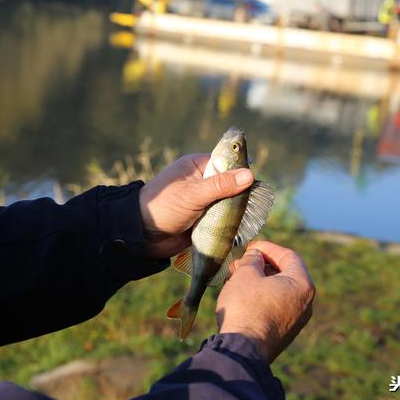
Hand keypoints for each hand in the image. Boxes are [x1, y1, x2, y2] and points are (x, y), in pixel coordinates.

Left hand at [139, 154, 253, 259]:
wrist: (142, 236)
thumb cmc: (163, 206)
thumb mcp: (193, 194)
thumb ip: (220, 185)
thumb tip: (250, 175)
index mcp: (196, 166)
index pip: (226, 162)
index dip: (241, 170)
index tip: (256, 183)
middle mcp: (201, 181)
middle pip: (230, 183)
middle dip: (242, 193)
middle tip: (256, 204)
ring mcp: (203, 201)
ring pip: (228, 202)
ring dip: (237, 210)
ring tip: (252, 218)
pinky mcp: (204, 218)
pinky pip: (222, 218)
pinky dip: (230, 222)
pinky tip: (242, 227)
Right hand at [216, 241, 315, 362]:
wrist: (242, 349)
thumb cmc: (245, 308)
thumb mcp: (246, 274)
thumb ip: (252, 259)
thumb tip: (255, 256)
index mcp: (302, 284)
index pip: (289, 256)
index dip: (268, 247)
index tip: (251, 246)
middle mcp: (305, 302)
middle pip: (285, 273)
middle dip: (262, 264)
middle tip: (242, 261)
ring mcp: (296, 320)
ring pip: (279, 291)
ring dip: (259, 280)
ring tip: (237, 277)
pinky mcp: (284, 332)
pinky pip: (275, 306)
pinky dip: (261, 296)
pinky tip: (242, 295)